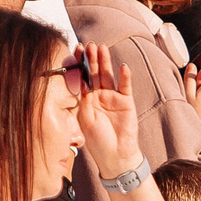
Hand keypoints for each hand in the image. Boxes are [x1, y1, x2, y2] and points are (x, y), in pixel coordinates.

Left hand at [72, 44, 142, 177]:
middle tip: (89, 44)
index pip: (81, 77)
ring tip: (102, 48)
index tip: (75, 50)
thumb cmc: (97, 141)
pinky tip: (122, 67)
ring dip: (105, 62)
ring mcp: (113, 97)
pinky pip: (125, 86)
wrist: (115, 156)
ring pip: (108, 76)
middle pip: (94, 73)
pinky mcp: (126, 101)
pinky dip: (124, 77)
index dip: (79, 64)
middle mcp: (98, 95)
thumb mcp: (83, 119)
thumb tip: (74, 81)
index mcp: (85, 99)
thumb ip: (80, 99)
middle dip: (91, 59)